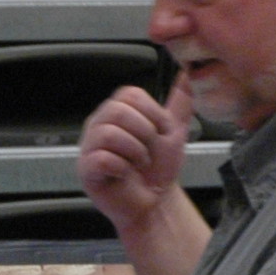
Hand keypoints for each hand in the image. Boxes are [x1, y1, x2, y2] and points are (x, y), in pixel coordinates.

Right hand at [78, 78, 195, 230]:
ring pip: (109, 133)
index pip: (129, 93)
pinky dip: (122, 167)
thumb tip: (189, 72)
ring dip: (135, 150)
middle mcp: (99, 125)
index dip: (151, 112)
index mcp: (116, 112)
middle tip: (149, 149)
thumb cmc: (158, 168)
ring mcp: (89, 147)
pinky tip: (126, 173)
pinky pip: (101, 159)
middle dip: (144, 132)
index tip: (160, 130)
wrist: (155, 202)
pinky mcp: (86, 170)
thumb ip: (181, 100)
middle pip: (117, 110)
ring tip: (139, 162)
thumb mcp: (174, 129)